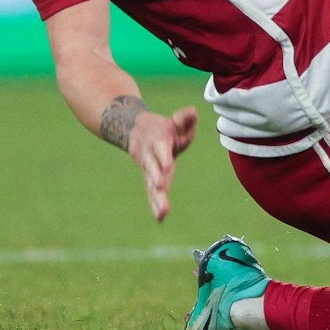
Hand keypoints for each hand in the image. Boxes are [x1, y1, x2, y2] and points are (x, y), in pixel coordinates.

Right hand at [127, 106, 197, 220]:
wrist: (136, 130)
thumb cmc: (165, 128)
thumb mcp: (175, 120)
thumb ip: (184, 118)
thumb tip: (193, 112)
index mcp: (159, 141)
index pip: (161, 149)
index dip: (163, 157)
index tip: (167, 165)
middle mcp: (151, 156)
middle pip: (153, 169)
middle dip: (157, 179)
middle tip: (160, 189)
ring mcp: (148, 168)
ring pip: (151, 184)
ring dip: (156, 198)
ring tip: (162, 213)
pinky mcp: (149, 178)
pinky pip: (151, 192)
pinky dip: (155, 204)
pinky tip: (161, 218)